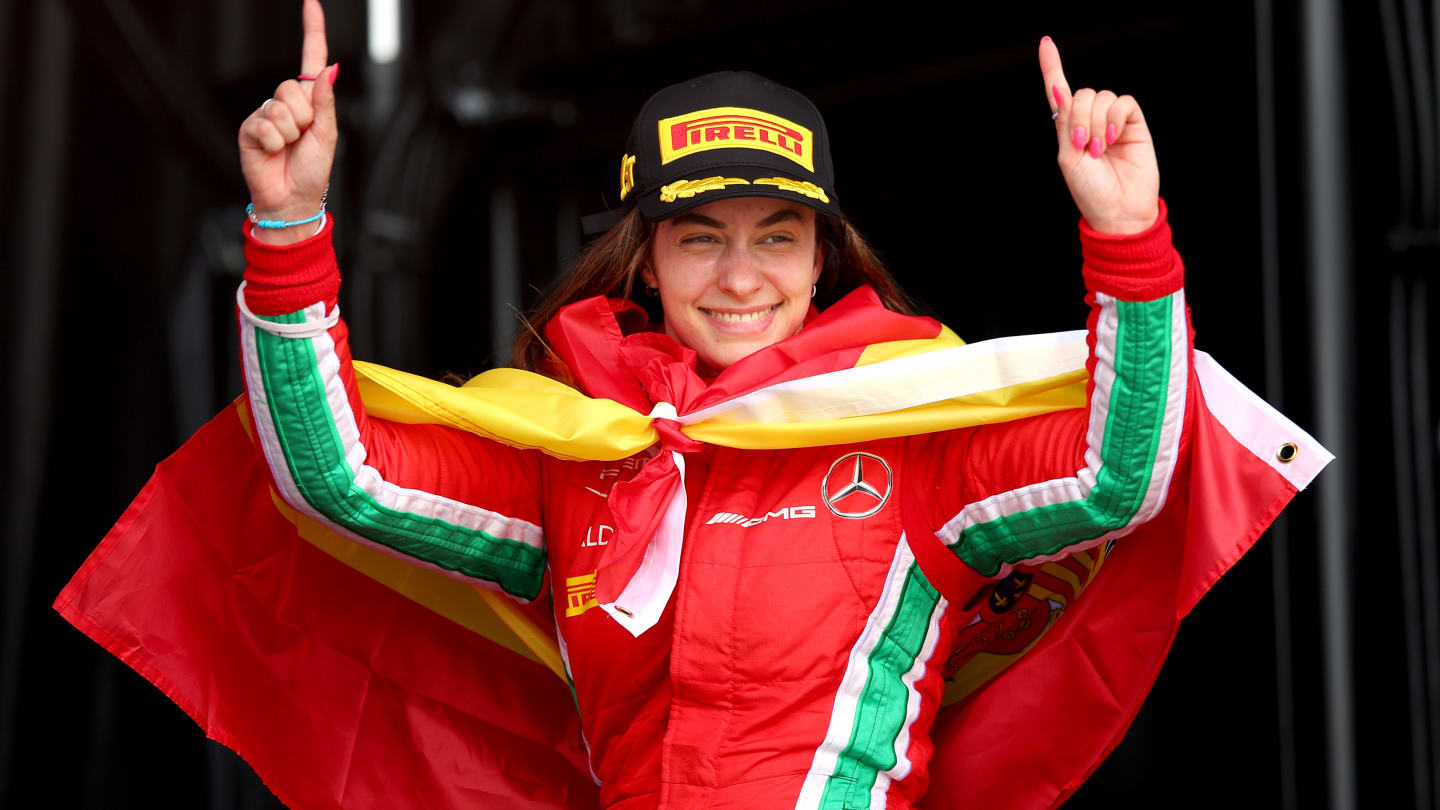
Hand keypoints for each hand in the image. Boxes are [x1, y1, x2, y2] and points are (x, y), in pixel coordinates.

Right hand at [238, 0, 337, 244]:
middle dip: (304, 117)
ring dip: (289, 133)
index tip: (310, 1)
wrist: (291, 198)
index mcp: (309, 100)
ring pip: (279, 108)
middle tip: (302, 138)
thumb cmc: (312, 170)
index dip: (311, 29)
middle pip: (292, 88)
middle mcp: (286, 102)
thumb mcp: (328, 134)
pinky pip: (264, 124)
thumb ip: (326, 100)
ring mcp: (265, 113)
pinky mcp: (249, 127)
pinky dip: (273, 142)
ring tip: (288, 148)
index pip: (310, 58)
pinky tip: (272, 152)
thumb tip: (328, 68)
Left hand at [1040, 37, 1159, 234]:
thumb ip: (1065, 122)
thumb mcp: (1068, 157)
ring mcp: (1113, 121)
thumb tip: (1058, 89)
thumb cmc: (1090, 191)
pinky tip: (1113, 138)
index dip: (1053, 67)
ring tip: (1100, 149)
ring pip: (1102, 97)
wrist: (1119, 210)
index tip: (1046, 42)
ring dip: (1096, 122)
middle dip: (1079, 117)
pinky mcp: (1134, 123)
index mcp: (1069, 129)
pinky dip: (1114, 117)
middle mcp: (1090, 120)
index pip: (1060, 92)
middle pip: (1082, 93)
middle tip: (1085, 146)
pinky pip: (1123, 102)